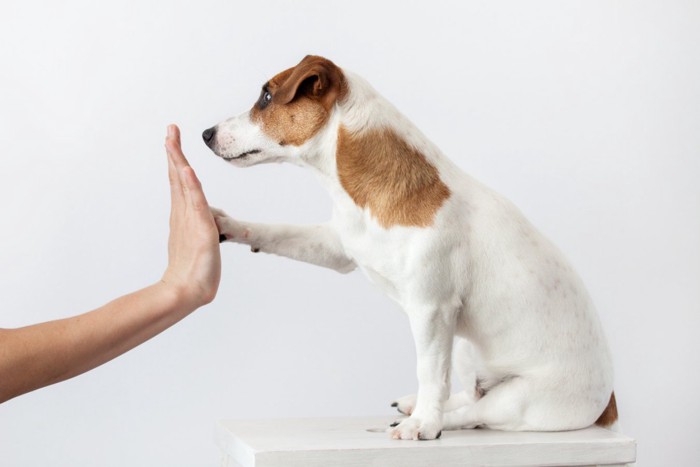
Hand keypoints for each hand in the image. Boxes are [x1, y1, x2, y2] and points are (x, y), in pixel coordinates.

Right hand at [161, 125, 220, 306]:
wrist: (187, 290)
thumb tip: (203, 223)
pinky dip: (190, 186)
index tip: (171, 137)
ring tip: (172, 140)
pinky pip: (195, 204)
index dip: (175, 158)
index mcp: (183, 213)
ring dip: (179, 161)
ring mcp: (190, 220)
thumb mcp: (199, 242)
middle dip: (173, 152)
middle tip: (170, 129)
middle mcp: (184, 213)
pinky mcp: (200, 230)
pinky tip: (187, 170)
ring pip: (183, 185)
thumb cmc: (193, 270)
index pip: (179, 180)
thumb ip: (200, 228)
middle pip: (177, 177)